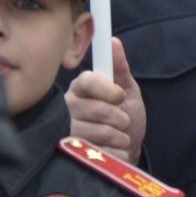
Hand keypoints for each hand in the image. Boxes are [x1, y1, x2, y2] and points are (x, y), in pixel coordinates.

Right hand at [65, 36, 145, 160]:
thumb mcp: (127, 89)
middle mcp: (69, 107)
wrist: (126, 151)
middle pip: (97, 109)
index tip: (120, 97)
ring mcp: (68, 132)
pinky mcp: (73, 155)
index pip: (88, 81)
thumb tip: (113, 41)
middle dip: (121, 118)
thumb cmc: (124, 117)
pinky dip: (117, 152)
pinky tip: (113, 151)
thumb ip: (119, 67)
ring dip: (120, 137)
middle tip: (124, 121)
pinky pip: (101, 152)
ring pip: (100, 132)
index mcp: (80, 88)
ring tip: (120, 137)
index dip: (108, 90)